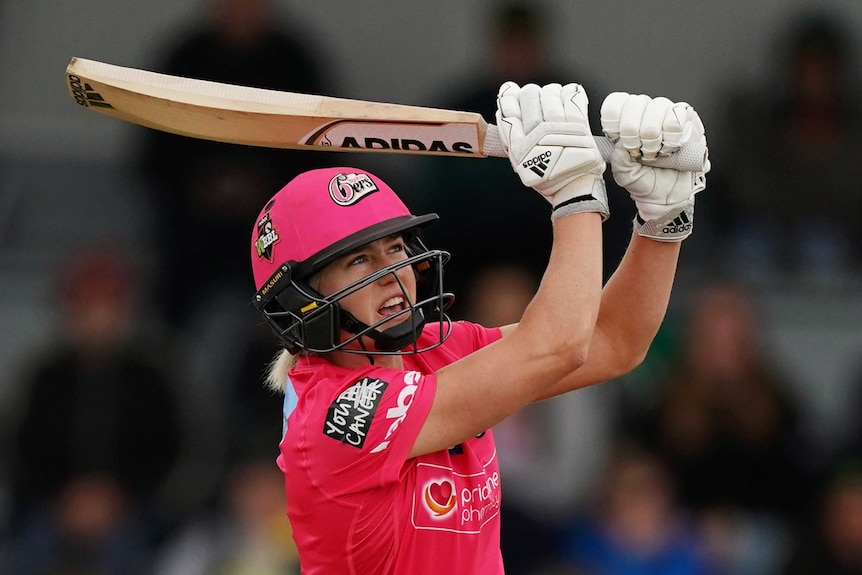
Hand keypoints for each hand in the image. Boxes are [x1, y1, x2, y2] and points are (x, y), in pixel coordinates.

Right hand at [495, 82, 607, 220]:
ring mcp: (559, 129)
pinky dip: (569, 93)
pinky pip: (572, 98)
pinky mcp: (579, 126)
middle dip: (530, 93)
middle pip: (529, 97)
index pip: (508, 113)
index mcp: (520, 147)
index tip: (509, 90)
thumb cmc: (549, 176)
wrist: (574, 187)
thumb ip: (513, 139)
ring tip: (552, 97)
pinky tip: (566, 96)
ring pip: (550, 95)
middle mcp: (537, 136)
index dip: (507, 97)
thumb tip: (504, 112)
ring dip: (550, 92)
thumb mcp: (522, 162)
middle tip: (534, 96)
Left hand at [601, 92, 709, 240]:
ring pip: (657, 107)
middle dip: (635, 132)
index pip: (615, 103)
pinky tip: (671, 149)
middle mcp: (645, 113)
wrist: (669, 195)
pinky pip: (678, 118)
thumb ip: (618, 159)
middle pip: (635, 103)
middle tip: (640, 152)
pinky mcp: (688, 119)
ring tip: (656, 153)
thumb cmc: (646, 181)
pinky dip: (672, 137)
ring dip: (655, 136)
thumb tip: (621, 144)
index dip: (616, 120)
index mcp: (625, 122)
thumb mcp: (624, 175)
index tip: (619, 140)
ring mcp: (667, 113)